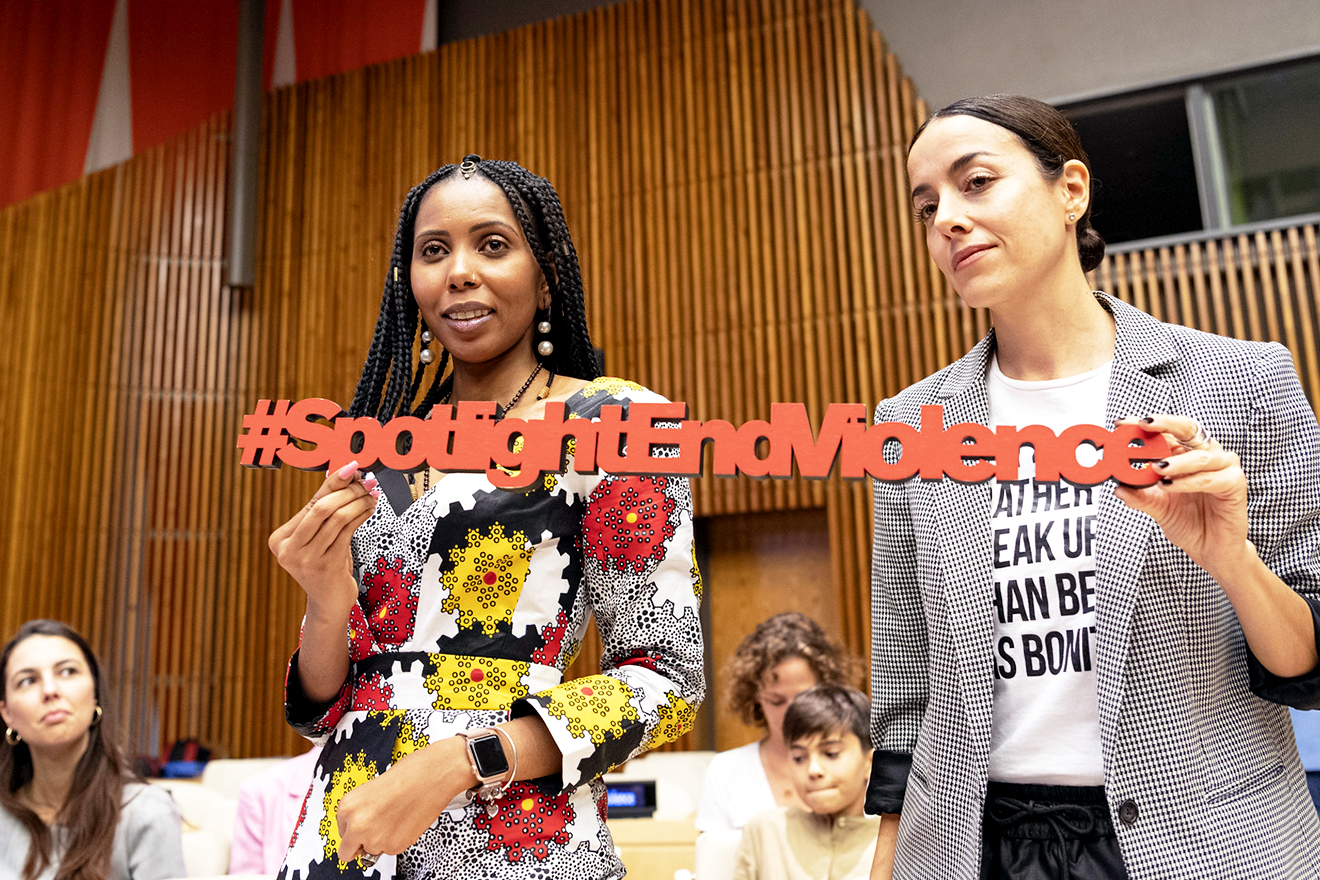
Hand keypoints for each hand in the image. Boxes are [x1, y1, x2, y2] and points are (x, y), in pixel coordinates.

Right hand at [268, 460, 379, 615]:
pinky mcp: (327, 566)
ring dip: (359, 503)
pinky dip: (361, 516)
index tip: (353, 468)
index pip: (310, 502)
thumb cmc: (324, 564)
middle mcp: (288, 550)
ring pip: (337, 519)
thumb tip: (344, 473)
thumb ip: (324, 508)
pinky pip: (348, 533)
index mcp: (279, 539)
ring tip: (372, 495)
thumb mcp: (318, 536)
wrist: (328, 601)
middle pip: (321, 508)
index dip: (334, 482)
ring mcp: (306, 560)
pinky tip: (369, 509)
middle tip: (367, 482)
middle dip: (348, 491)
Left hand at [336, 738, 470, 862]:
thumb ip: (360, 813)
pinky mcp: (394, 846)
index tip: (367, 820)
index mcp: (347, 807)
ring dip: (382, 839)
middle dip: (360, 844)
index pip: (342, 833)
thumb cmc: (408, 774)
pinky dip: (398, 839)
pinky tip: (405, 820)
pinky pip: (390, 850)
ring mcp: (375, 838)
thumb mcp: (371, 790)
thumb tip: (358, 831)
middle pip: (348, 852)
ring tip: (396, 817)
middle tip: (376, 829)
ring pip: (372, 851)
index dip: (355, 827)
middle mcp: (357, 825)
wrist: (434, 775)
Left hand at [1113, 415, 1249, 578]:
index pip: (1165, 431)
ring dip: (1176, 461)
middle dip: (1165, 424)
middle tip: (1144, 425)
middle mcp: (1205, 455)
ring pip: (1201, 455)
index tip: (1122, 423)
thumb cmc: (1188, 522)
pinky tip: (1170, 485)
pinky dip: (1189, 481)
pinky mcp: (1234, 484)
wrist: (1210, 549)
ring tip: (1157, 468)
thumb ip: (1139, 496)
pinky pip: (1211, 478)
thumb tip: (1118, 487)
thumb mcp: (1156, 507)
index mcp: (1185, 454)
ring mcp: (1223, 468)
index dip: (1144, 424)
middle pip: (1187, 429)